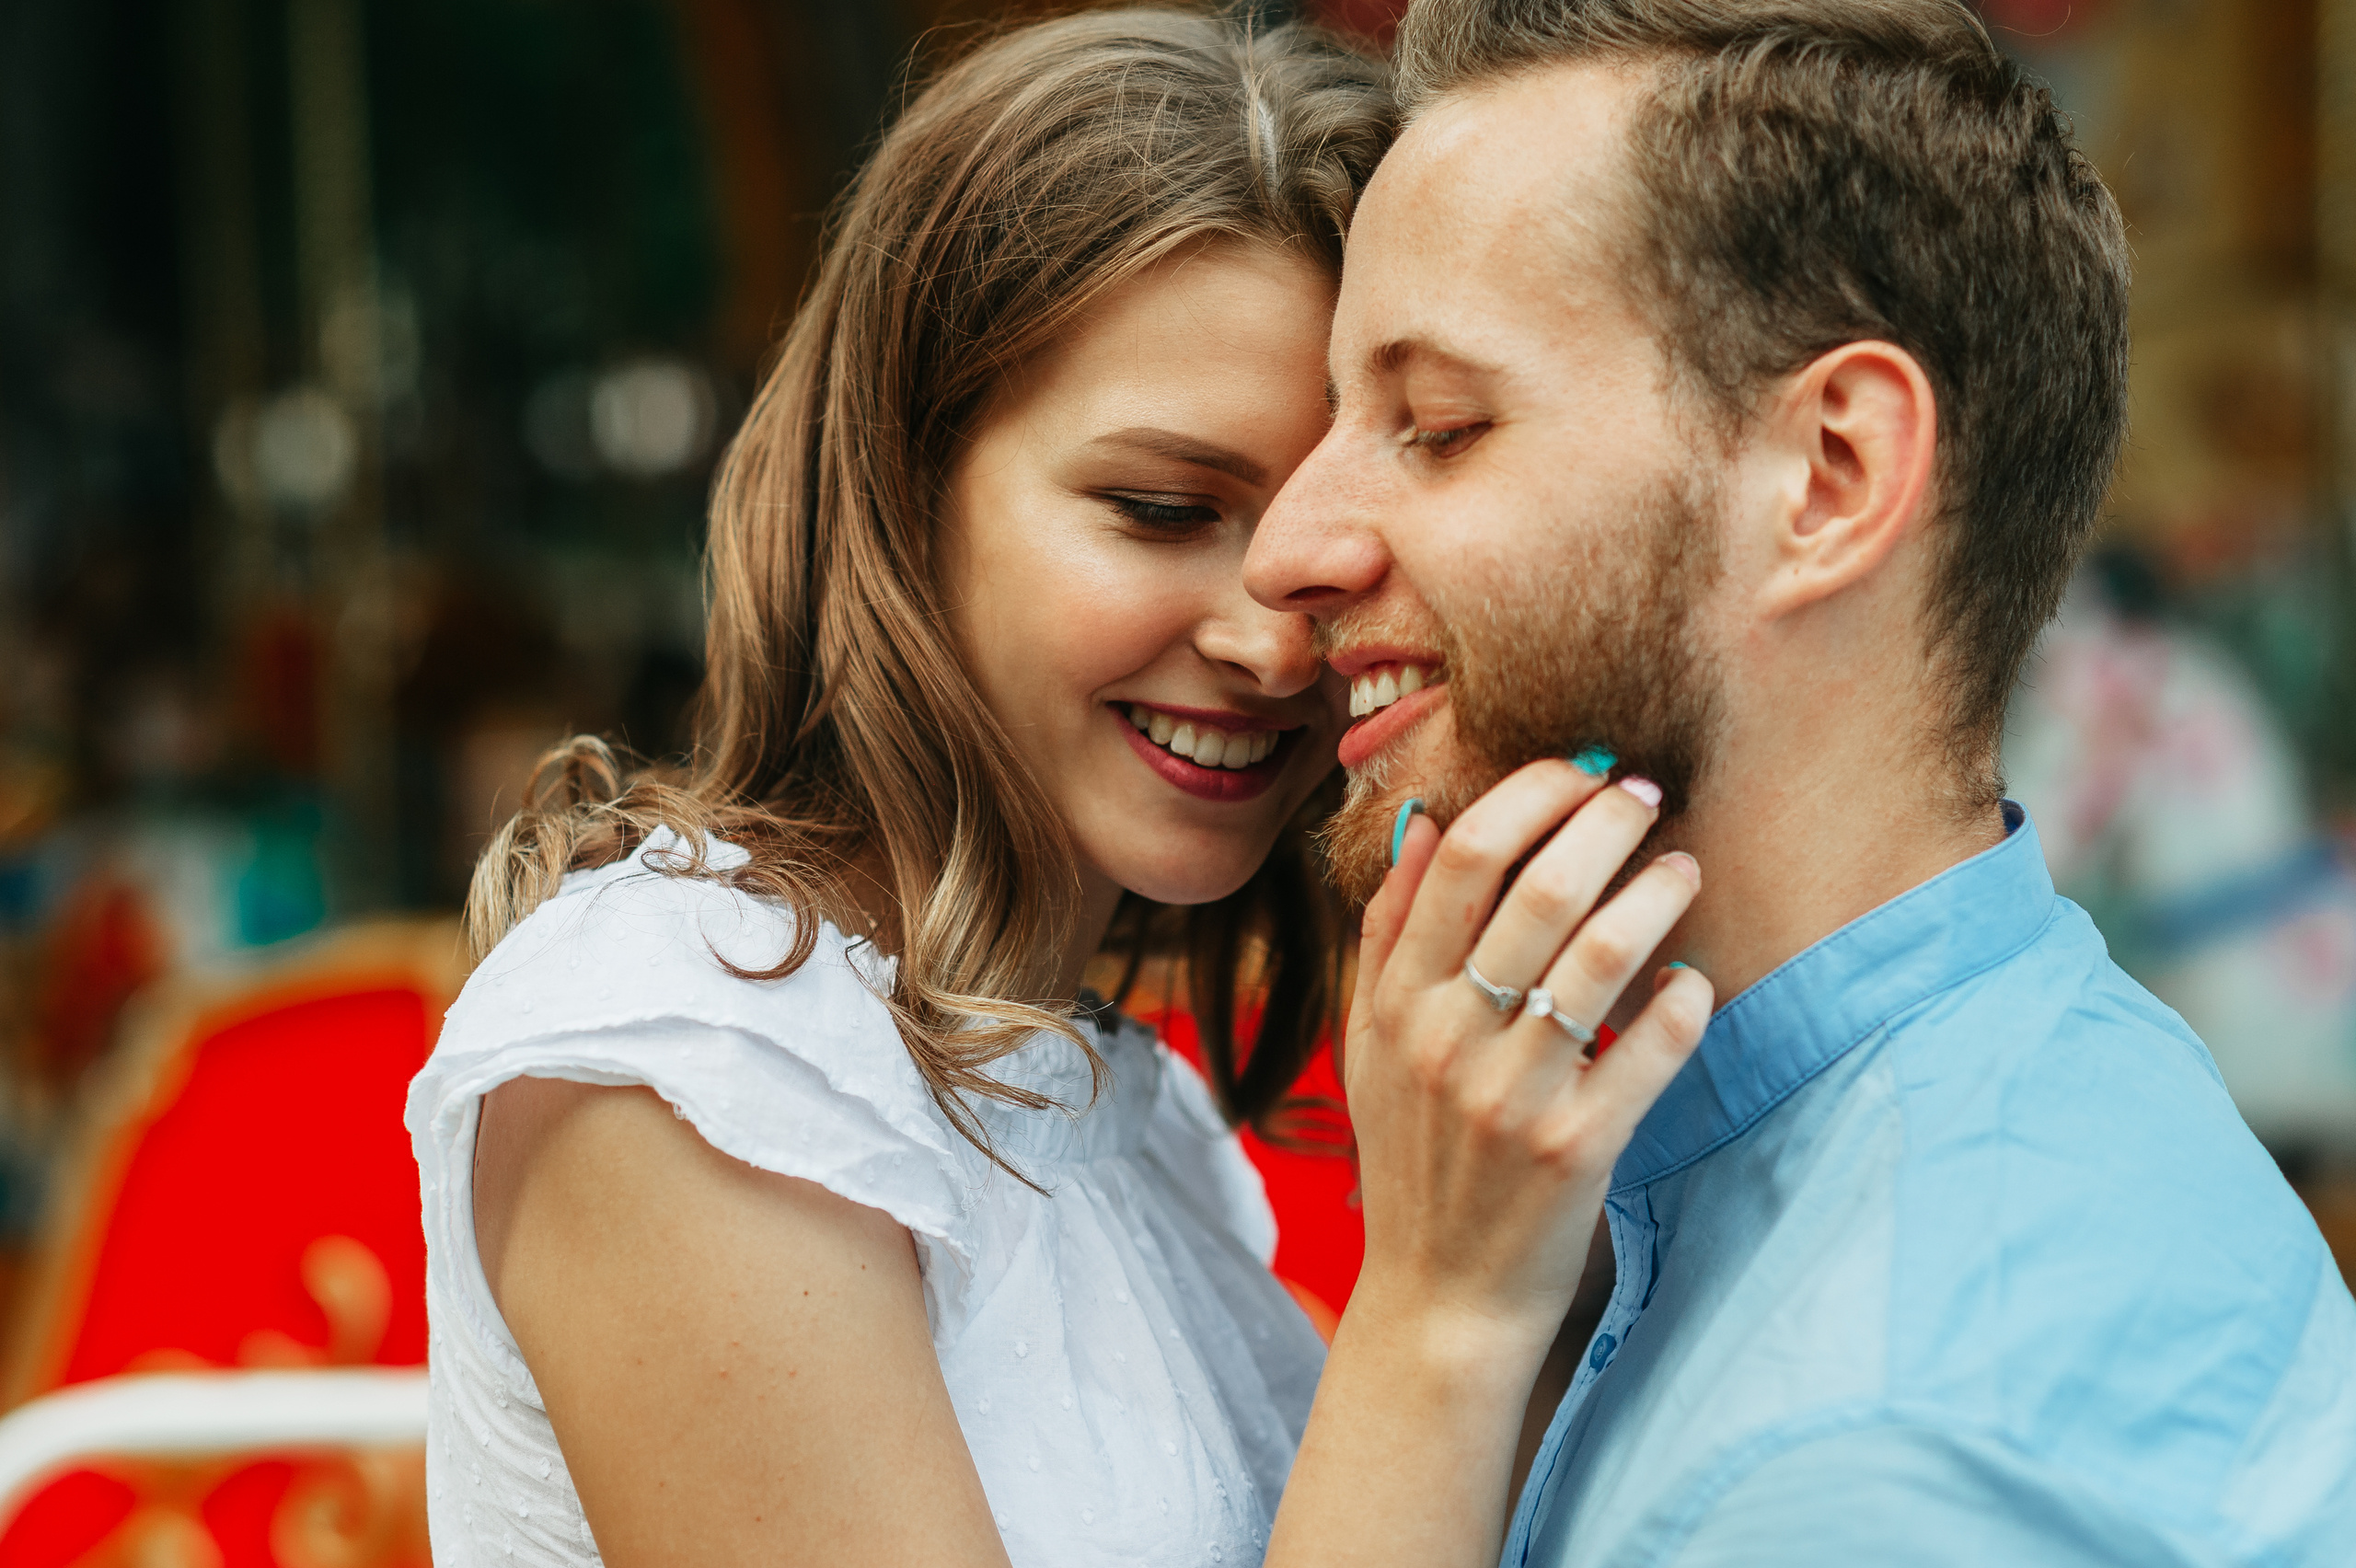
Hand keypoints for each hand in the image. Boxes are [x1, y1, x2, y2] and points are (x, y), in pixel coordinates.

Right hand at [1342, 759, 1714, 1359]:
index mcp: (1396, 1002)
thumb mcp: (1367, 1044)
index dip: (1531, 793)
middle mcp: (1448, 1039)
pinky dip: (1683, 999)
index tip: (1578, 773)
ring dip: (1658, 891)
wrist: (1438, 1298)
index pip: (1462, 856)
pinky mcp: (1578, 1149)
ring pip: (1605, 956)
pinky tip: (1692, 978)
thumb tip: (1424, 820)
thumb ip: (1388, 933)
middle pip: (1540, 886)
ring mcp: (1513, 1096)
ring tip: (1681, 869)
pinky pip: (1651, 1051)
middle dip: (1607, 819)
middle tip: (1648, 796)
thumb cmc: (1412, 1159)